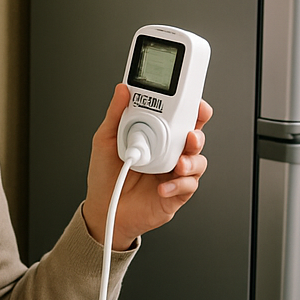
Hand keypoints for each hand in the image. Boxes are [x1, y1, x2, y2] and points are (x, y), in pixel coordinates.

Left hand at [81, 83, 212, 250]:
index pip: (182, 118)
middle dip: (198, 133)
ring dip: (192, 161)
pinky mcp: (175, 194)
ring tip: (179, 163)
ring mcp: (174, 174)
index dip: (192, 109)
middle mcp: (169, 153)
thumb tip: (122, 90)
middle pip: (195, 138)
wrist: (101, 209)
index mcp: (158, 137)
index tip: (193, 103)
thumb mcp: (105, 140)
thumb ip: (116, 114)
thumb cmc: (106, 176)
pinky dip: (178, 186)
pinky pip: (187, 187)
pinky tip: (161, 187)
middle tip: (190, 134)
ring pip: (198, 162)